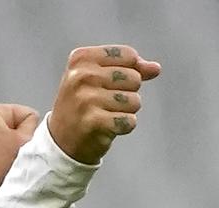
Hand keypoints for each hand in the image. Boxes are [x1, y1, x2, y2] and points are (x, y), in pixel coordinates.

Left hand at [0, 103, 39, 196]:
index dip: (30, 133)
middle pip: (19, 128)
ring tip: (4, 163)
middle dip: (20, 142)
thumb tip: (39, 127)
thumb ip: (35, 128)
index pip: (28, 114)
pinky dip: (3, 159)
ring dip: (13, 153)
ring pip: (11, 141)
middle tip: (12, 156)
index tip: (19, 146)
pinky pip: (1, 151)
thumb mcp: (22, 142)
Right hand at [47, 44, 160, 163]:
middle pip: (134, 78)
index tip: (110, 83)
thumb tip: (156, 68)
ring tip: (106, 115)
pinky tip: (108, 127)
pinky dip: (124, 126)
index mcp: (81, 58)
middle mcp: (82, 76)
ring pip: (135, 101)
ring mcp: (87, 99)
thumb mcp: (99, 79)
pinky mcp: (94, 122)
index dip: (130, 71)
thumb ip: (129, 69)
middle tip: (106, 103)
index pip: (129, 55)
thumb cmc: (84, 104)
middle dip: (128, 93)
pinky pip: (130, 121)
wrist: (62, 140)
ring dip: (126, 111)